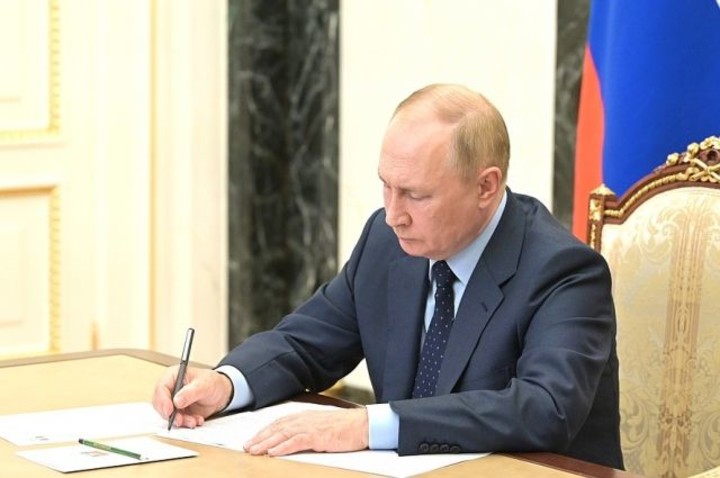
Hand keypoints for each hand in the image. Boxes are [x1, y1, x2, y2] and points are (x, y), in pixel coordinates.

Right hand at [152, 366, 232, 427]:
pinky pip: (178, 421)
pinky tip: (197, 420)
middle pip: (161, 404)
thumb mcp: (204, 384)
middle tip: (180, 420)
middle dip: (169, 414)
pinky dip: (187, 423)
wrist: (220, 393)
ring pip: (169, 415)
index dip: (163, 401)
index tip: (169, 411)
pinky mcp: (179, 412)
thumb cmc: (211, 382)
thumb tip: (177, 401)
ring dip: (181, 420)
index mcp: (173, 376)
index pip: (161, 388)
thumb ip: (190, 392)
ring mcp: (173, 402)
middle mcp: (170, 390)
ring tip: (193, 421)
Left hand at [244, 408, 368, 455]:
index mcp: (305, 416)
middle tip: (246, 446)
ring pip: (282, 434)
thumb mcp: (322, 425)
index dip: (265, 431)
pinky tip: (273, 452)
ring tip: (254, 450)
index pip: (280, 422)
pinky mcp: (317, 436)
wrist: (362, 425)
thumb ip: (308, 428)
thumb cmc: (345, 427)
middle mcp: (305, 419)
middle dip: (260, 437)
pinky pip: (295, 441)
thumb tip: (295, 436)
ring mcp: (310, 427)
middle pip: (277, 428)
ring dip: (266, 443)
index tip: (253, 438)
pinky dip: (282, 447)